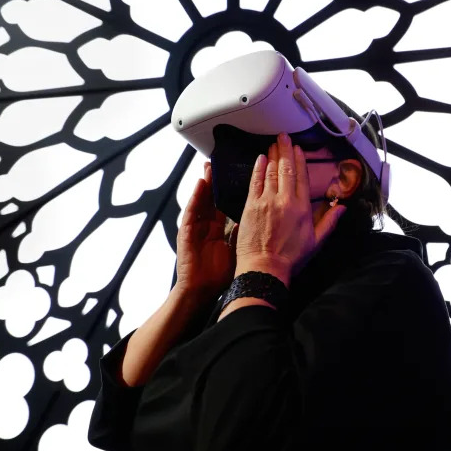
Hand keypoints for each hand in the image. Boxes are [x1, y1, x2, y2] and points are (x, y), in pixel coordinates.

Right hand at [173, 161, 239, 308]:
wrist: (201, 290)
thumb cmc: (219, 273)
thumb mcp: (237, 248)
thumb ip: (247, 231)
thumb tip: (265, 218)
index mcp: (220, 226)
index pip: (229, 201)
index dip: (236, 186)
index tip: (246, 170)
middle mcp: (207, 222)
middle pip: (215, 194)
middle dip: (222, 177)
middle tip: (229, 159)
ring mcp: (196, 226)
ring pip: (202, 198)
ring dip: (207, 180)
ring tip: (212, 163)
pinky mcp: (186, 232)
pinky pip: (191, 211)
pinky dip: (195, 196)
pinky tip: (199, 183)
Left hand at [233, 132, 346, 287]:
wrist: (264, 268)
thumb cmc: (290, 258)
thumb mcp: (316, 242)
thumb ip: (329, 222)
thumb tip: (341, 207)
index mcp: (302, 208)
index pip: (301, 177)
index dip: (300, 161)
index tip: (298, 149)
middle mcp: (285, 200)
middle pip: (286, 169)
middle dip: (285, 150)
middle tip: (283, 136)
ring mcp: (267, 201)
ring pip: (271, 172)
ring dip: (273, 155)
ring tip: (273, 143)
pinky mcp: (251, 206)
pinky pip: (255, 182)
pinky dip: (258, 168)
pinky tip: (260, 158)